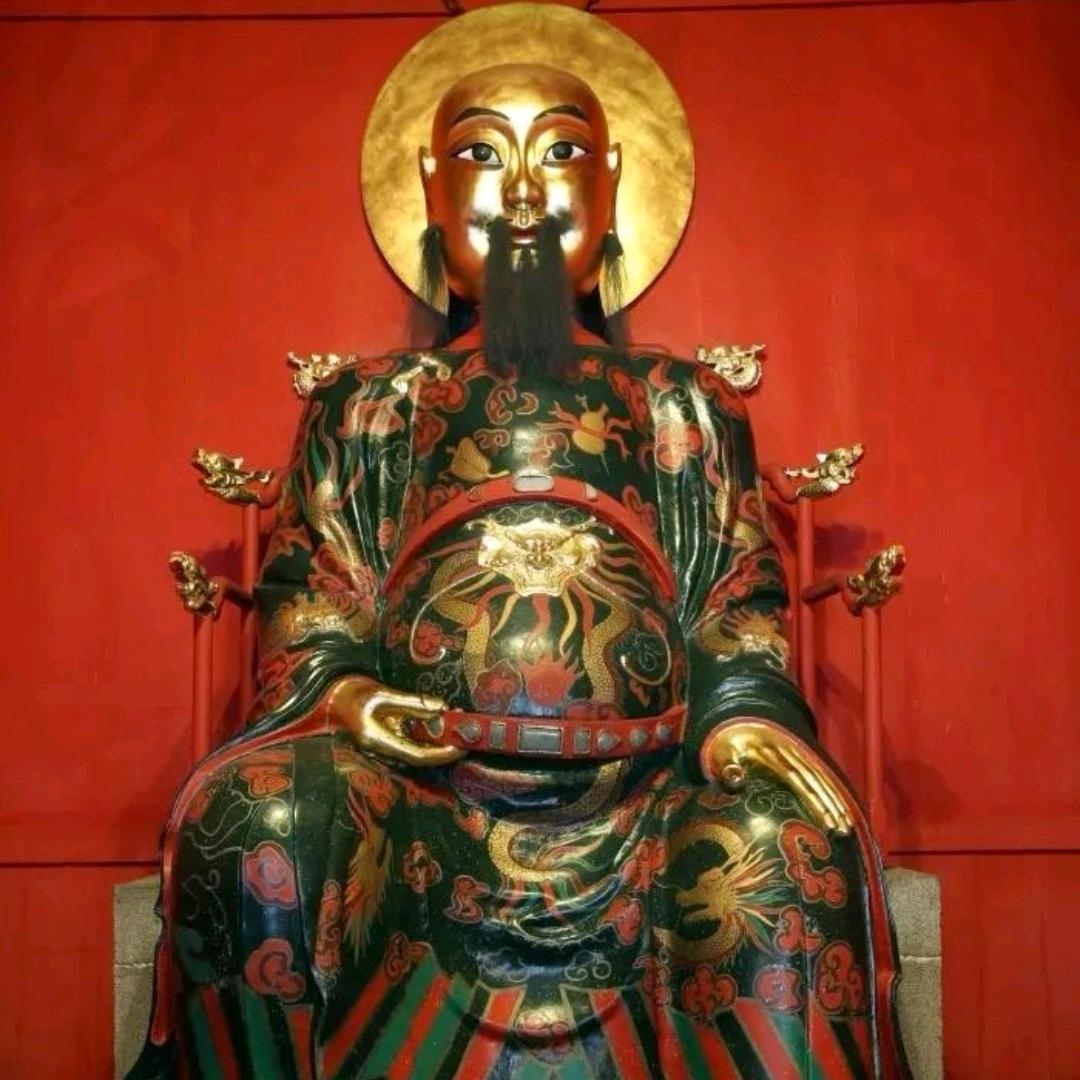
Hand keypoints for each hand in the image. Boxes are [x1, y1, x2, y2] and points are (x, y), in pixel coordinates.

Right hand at [328, 676, 463, 766]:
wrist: (327, 696)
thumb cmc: (348, 693)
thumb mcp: (381, 694)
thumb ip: (412, 703)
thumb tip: (442, 708)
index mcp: (379, 741)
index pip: (417, 756)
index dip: (441, 754)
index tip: (461, 746)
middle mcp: (382, 748)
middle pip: (421, 754)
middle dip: (446, 746)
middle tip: (468, 731)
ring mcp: (384, 743)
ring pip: (418, 746)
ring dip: (439, 737)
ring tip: (458, 720)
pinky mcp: (386, 736)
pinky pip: (411, 737)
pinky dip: (428, 730)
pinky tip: (441, 717)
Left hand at [700, 717, 852, 834]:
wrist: (738, 720)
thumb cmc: (728, 742)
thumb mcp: (724, 749)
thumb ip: (729, 763)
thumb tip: (735, 778)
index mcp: (775, 757)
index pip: (801, 783)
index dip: (816, 803)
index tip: (828, 823)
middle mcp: (791, 756)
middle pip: (816, 783)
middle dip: (832, 806)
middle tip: (844, 830)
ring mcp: (796, 756)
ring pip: (821, 780)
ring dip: (836, 800)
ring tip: (847, 824)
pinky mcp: (798, 758)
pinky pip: (819, 775)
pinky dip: (832, 790)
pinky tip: (840, 806)